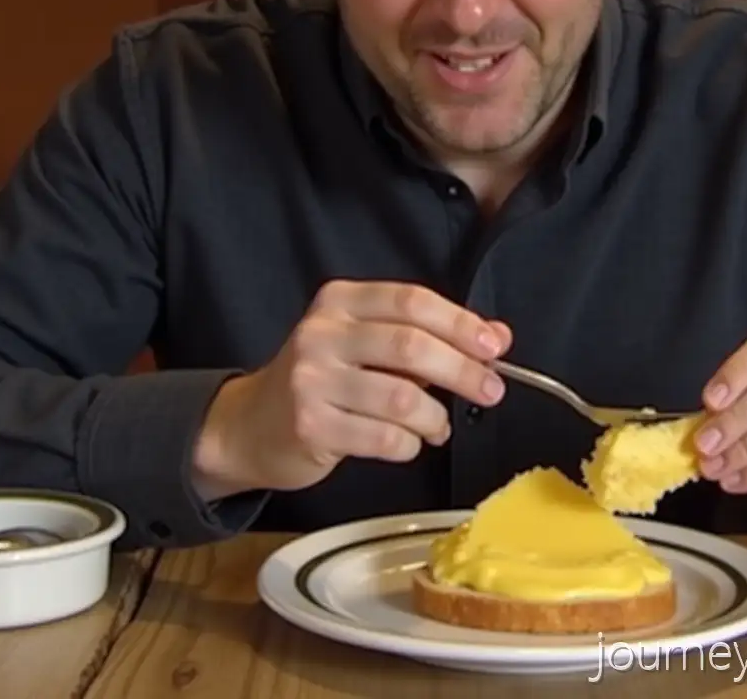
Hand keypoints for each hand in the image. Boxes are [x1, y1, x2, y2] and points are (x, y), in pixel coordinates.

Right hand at [192, 280, 510, 499]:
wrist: (250, 425)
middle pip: (411, 346)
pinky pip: (384, 438)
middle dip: (462, 370)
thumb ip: (430, 336)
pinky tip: (408, 442)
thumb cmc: (323, 380)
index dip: (460, 323)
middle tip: (490, 390)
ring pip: (402, 399)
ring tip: (438, 425)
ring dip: (435, 418)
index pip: (412, 302)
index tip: (494, 346)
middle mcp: (322, 334)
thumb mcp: (369, 344)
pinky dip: (409, 444)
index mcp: (341, 302)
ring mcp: (312, 380)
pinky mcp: (310, 426)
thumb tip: (496, 337)